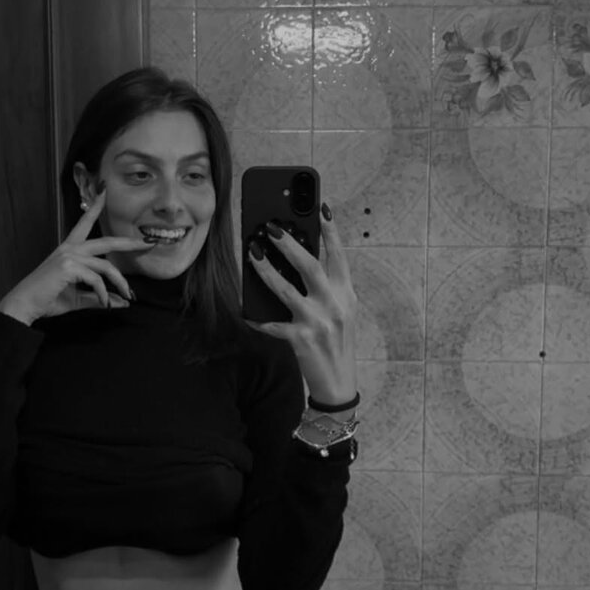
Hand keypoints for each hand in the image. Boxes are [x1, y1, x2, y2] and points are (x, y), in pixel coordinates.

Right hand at [0, 190, 154, 323]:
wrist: (25, 305)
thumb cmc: (48, 299)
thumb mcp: (78, 298)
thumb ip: (100, 297)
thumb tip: (122, 302)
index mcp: (69, 249)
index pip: (84, 222)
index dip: (95, 206)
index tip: (103, 191)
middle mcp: (70, 248)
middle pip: (106, 241)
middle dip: (129, 242)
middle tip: (148, 243)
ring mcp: (69, 256)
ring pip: (106, 265)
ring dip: (121, 282)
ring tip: (129, 295)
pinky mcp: (68, 267)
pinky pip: (96, 280)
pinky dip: (104, 294)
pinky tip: (105, 304)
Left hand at [246, 204, 357, 404]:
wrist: (338, 382)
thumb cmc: (336, 341)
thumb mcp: (340, 311)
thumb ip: (326, 288)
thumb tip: (297, 260)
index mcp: (346, 294)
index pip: (339, 256)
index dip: (331, 231)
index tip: (322, 208)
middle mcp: (334, 305)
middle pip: (310, 266)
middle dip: (288, 244)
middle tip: (270, 227)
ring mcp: (317, 322)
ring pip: (285, 289)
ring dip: (265, 269)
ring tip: (252, 253)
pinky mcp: (299, 339)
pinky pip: (271, 324)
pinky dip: (256, 317)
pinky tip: (244, 310)